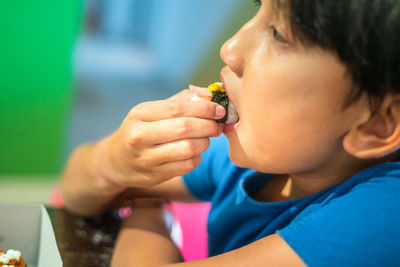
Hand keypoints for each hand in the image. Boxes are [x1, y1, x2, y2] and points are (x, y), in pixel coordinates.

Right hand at [97, 89, 224, 191]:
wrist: (117, 161)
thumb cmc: (143, 129)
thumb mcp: (153, 111)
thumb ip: (181, 101)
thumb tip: (209, 95)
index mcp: (140, 114)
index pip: (178, 108)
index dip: (204, 108)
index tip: (219, 110)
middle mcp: (139, 136)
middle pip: (184, 128)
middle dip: (208, 126)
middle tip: (217, 126)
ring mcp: (146, 158)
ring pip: (188, 149)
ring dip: (205, 143)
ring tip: (206, 139)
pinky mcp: (154, 175)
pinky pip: (186, 166)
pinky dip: (197, 157)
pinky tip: (195, 152)